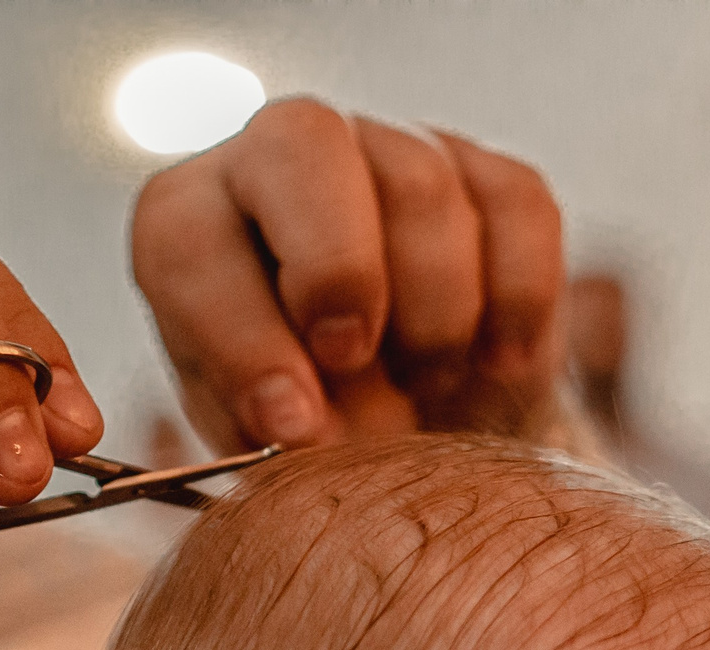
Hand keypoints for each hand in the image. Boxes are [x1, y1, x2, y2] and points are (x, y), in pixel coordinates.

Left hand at [132, 99, 565, 452]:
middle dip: (336, 265)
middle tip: (356, 360)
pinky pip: (521, 208)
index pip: (189, 243)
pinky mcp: (490, 173)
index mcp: (190, 224)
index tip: (292, 425)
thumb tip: (316, 429)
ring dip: (435, 313)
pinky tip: (497, 363)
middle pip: (303, 141)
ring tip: (427, 384)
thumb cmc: (319, 431)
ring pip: (423, 187)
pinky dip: (518, 301)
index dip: (241, 337)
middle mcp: (281, 158)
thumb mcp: (268, 447)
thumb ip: (274, 432)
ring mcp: (394, 151)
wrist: (429, 433)